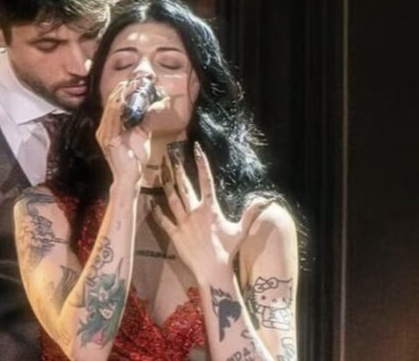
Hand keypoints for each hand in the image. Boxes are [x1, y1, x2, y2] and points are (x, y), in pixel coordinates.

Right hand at [95, 81, 151, 194]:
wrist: (130, 176)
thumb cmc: (134, 158)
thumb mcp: (141, 134)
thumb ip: (145, 120)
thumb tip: (155, 106)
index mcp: (109, 126)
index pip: (113, 103)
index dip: (122, 90)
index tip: (134, 81)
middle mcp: (104, 128)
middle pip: (112, 102)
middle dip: (123, 89)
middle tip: (135, 79)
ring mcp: (105, 134)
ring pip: (112, 108)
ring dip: (123, 95)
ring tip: (133, 85)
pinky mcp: (110, 140)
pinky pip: (114, 119)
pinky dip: (121, 108)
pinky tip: (128, 100)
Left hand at [152, 143, 272, 278]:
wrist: (213, 270)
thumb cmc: (228, 251)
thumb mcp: (241, 230)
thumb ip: (250, 214)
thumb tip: (265, 200)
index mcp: (211, 208)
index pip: (206, 180)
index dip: (202, 163)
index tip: (196, 149)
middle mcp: (195, 212)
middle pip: (185, 186)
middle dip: (178, 170)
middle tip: (172, 156)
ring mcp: (183, 222)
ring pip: (172, 199)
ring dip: (167, 186)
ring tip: (162, 174)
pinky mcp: (175, 234)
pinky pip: (164, 220)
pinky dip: (158, 212)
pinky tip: (153, 204)